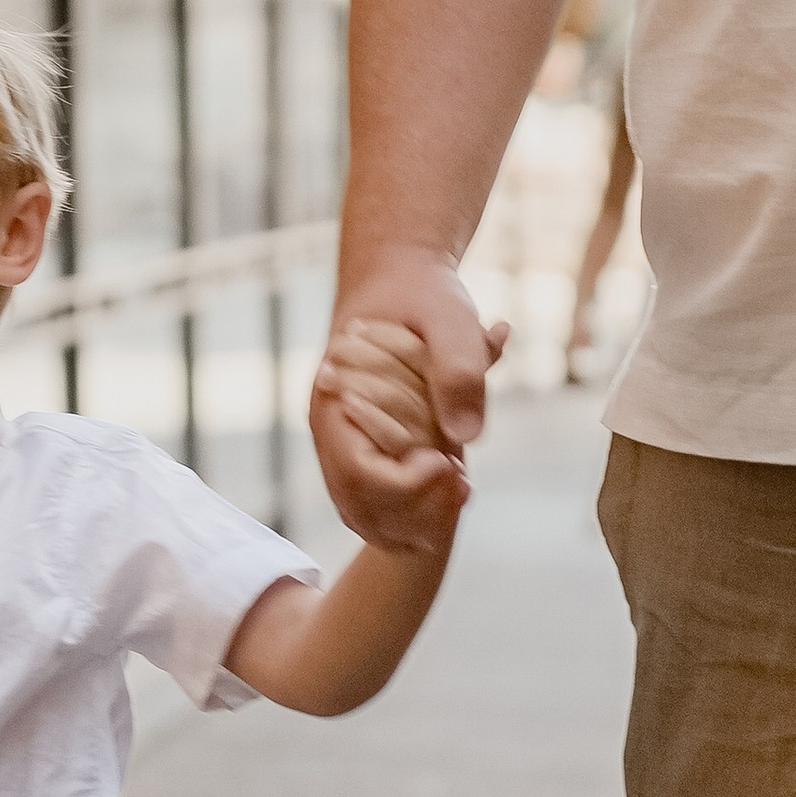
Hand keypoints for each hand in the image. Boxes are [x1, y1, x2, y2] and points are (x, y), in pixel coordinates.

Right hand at [313, 255, 503, 552]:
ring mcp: (342, 445)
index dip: (405, 483)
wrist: (398, 277)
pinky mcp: (362, 451)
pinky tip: (453, 487)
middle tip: (465, 485)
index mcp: (336, 399)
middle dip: (416, 509)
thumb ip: (459, 370)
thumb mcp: (451, 318)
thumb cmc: (422, 293)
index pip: (358, 471)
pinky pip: (377, 504)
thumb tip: (465, 437)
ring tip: (462, 490)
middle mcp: (330, 430)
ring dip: (416, 519)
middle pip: (359, 505)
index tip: (449, 462)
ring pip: (366, 515)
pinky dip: (413, 511)